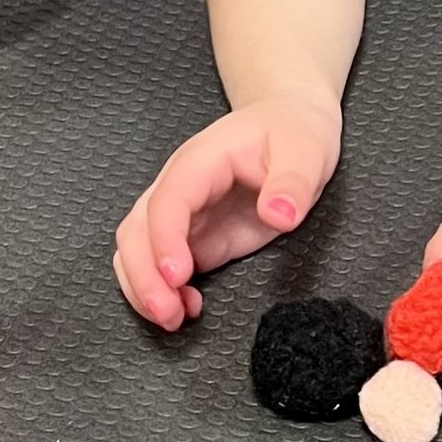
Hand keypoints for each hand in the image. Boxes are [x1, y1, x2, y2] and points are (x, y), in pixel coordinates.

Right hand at [114, 96, 343, 331]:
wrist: (289, 123)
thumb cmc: (293, 132)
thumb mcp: (306, 150)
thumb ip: (292, 182)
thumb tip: (279, 215)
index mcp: (200, 162)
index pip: (167, 201)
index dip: (164, 238)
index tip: (177, 275)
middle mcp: (178, 188)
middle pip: (135, 230)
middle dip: (143, 275)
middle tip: (168, 312)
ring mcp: (181, 215)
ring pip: (135, 251)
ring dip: (143, 288)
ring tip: (174, 318)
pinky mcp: (192, 238)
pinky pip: (158, 265)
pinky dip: (160, 290)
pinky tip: (186, 308)